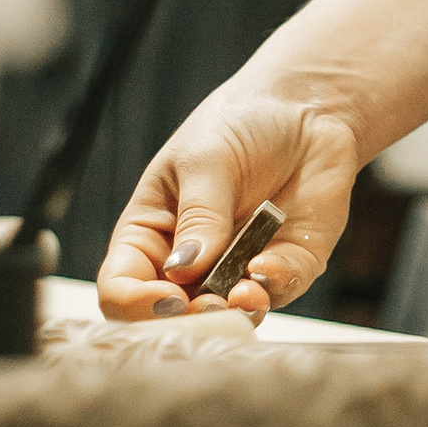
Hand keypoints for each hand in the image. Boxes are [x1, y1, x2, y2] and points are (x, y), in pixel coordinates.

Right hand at [96, 94, 362, 321]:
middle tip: (207, 305)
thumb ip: (198, 215)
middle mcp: (191, 263)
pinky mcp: (285, 266)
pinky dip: (274, 287)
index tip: (164, 297)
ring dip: (234, 312)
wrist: (305, 107)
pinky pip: (279, 293)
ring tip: (242, 294)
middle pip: (172, 316)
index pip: (122, 286)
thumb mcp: (206, 160)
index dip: (135, 303)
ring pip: (228, 314)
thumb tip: (183, 270)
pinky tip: (269, 266)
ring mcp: (238, 269)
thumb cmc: (240, 123)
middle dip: (188, 319)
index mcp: (151, 234)